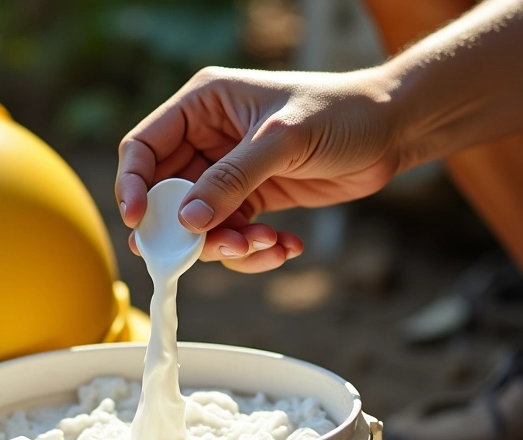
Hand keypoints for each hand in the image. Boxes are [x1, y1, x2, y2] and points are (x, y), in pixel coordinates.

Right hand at [116, 66, 400, 272]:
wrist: (390, 132)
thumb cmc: (340, 114)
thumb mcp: (281, 141)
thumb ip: (231, 180)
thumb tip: (187, 221)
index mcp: (202, 107)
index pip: (144, 148)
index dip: (133, 186)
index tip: (139, 223)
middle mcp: (208, 141)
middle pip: (169, 198)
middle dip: (191, 230)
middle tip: (221, 247)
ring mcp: (228, 174)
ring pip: (201, 225)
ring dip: (229, 246)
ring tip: (268, 244)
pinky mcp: (252, 199)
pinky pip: (234, 235)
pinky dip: (255, 250)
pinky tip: (287, 246)